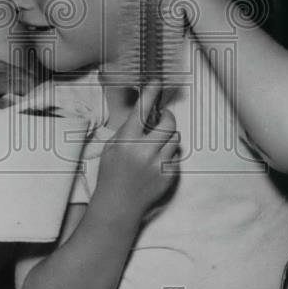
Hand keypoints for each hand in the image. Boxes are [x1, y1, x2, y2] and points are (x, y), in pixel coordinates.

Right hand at [94, 82, 179, 220]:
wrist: (118, 205)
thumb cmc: (111, 176)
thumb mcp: (111, 148)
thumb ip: (127, 131)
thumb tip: (142, 115)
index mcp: (127, 141)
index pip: (141, 110)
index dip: (150, 94)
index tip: (156, 83)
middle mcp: (144, 150)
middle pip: (168, 123)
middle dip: (167, 117)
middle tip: (163, 117)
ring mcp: (159, 164)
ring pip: (175, 139)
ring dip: (168, 137)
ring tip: (157, 144)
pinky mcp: (169, 175)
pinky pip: (176, 157)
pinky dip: (168, 156)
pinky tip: (156, 163)